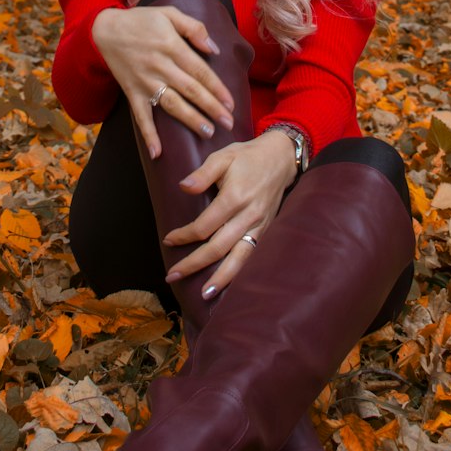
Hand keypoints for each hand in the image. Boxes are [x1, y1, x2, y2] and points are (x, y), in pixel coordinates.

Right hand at [91, 5, 235, 158]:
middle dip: (211, 108)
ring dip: (190, 119)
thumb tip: (213, 49)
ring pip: (171, 104)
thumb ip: (193, 28)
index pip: (200, 71)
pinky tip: (157, 153)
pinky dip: (148, 135)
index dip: (217, 88)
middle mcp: (159, 66)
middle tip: (228, 123)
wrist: (105, 30)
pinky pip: (141, 116)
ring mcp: (145, 81)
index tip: (231, 103)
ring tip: (208, 132)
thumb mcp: (168, 13)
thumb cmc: (141, 21)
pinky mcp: (132, 92)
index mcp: (171, 46)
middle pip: (190, 90)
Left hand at [163, 130, 297, 296]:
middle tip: (172, 276)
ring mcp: (260, 226)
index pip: (205, 225)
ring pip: (239, 258)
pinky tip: (229, 285)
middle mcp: (249, 215)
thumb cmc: (248, 156)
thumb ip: (203, 173)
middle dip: (194, 264)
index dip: (184, 235)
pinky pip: (253, 257)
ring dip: (221, 278)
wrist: (281, 158)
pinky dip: (240, 272)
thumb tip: (183, 187)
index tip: (168, 240)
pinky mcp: (267, 231)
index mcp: (235, 197)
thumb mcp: (223, 156)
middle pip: (218, 248)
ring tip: (205, 294)